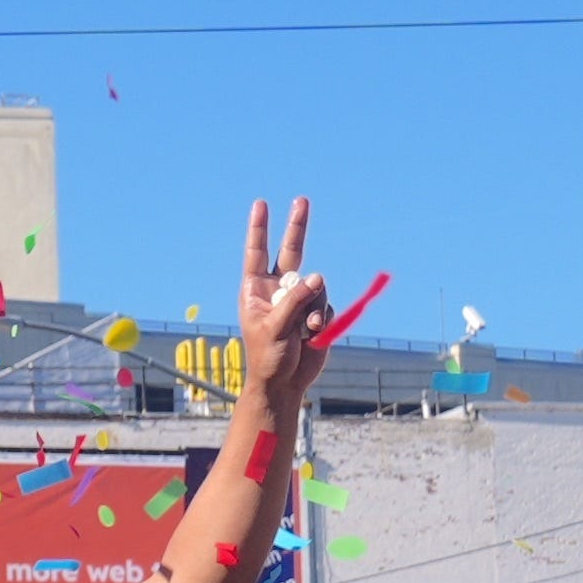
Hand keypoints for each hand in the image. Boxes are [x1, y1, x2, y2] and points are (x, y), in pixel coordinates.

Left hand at [235, 199, 332, 414]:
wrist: (285, 383)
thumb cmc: (269, 357)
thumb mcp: (276, 327)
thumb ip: (295, 300)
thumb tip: (317, 277)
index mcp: (256, 290)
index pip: (257, 252)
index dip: (259, 229)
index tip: (261, 204)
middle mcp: (277, 290)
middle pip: (290, 252)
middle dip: (297, 227)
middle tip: (301, 200)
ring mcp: (297, 300)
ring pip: (316, 286)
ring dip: (314, 307)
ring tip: (306, 329)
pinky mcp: (315, 312)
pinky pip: (325, 304)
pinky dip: (322, 319)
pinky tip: (313, 335)